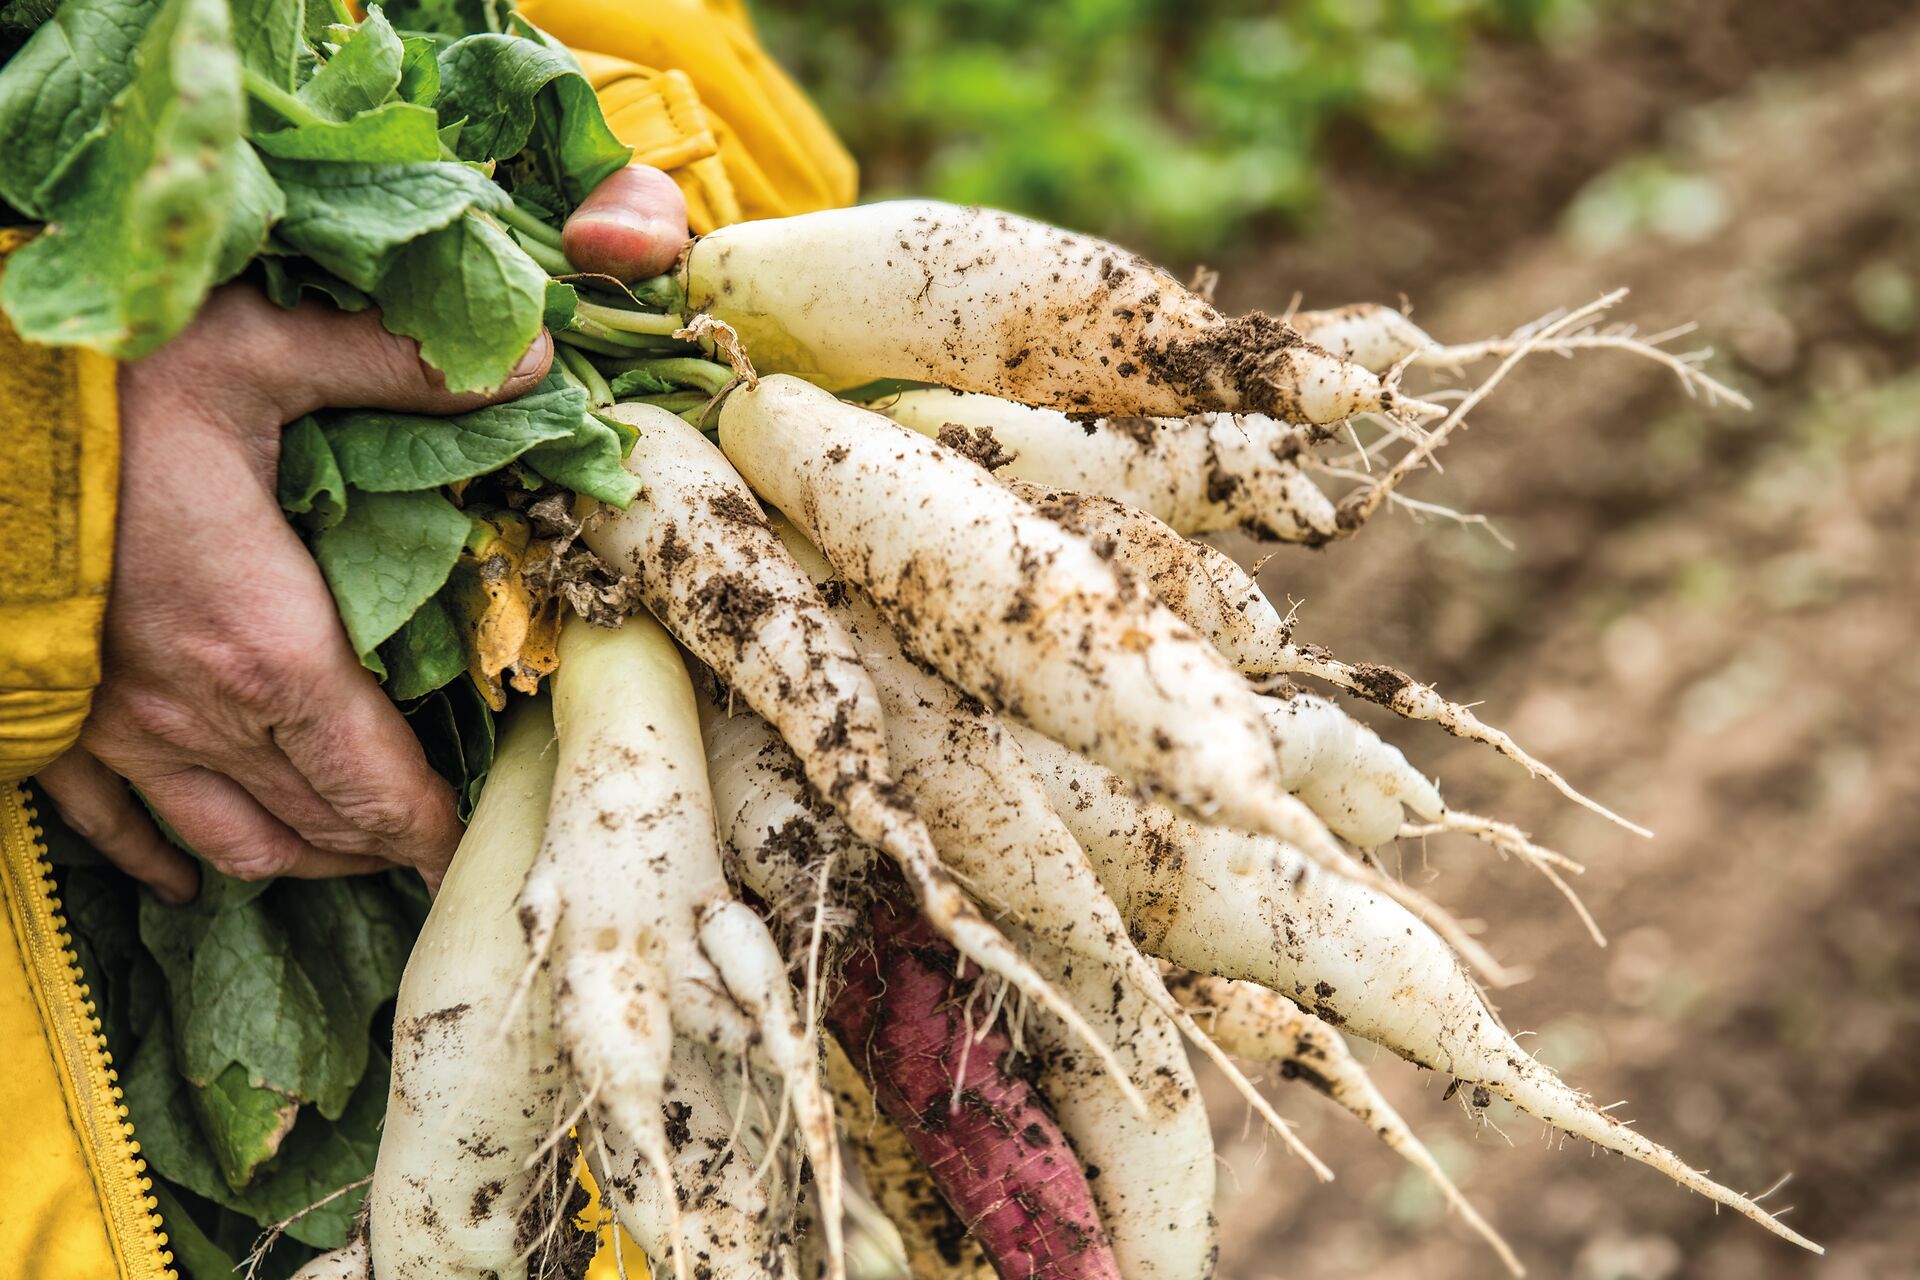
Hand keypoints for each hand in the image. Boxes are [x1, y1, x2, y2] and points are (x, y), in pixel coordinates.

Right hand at [35, 165, 690, 902]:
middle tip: (428, 846)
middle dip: (382, 843)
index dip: (433, 830)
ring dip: (299, 858)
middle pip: (318, 819)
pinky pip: (108, 822)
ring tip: (346, 859)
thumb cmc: (108, 379)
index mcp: (274, 649)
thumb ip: (400, 364)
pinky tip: (185, 882)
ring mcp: (121, 725)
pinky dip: (157, 859)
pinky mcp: (57, 715)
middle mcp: (202, 712)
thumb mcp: (266, 351)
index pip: (378, 784)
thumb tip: (532, 353)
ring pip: (228, 838)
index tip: (470, 857)